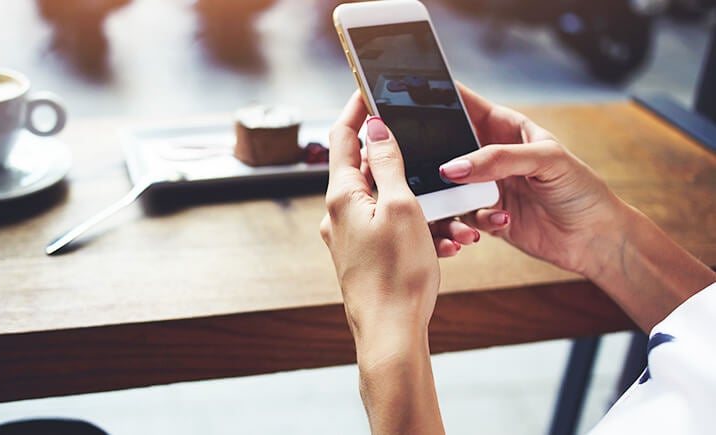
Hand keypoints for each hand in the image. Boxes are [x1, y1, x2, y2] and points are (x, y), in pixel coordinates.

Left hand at [320, 90, 446, 434]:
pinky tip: (442, 240)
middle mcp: (339, 215)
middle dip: (398, 157)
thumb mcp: (401, 207)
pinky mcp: (363, 256)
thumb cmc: (397, 274)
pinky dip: (415, 225)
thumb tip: (373, 127)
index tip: (370, 89)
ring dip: (415, 199)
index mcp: (342, 196)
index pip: (344, 137)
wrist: (391, 335)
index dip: (357, 110)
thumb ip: (387, 164)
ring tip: (449, 214)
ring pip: (383, 201)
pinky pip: (389, 228)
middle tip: (423, 146)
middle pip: (364, 167)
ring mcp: (349, 237)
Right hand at [437, 84, 625, 276]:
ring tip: (469, 206)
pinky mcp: (482, 216)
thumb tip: (451, 168)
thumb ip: (497, 159)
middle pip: (444, 146)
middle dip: (431, 154)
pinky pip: (458, 217)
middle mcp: (489, 155)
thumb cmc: (581, 189)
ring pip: (445, 186)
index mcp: (504, 127)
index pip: (463, 103)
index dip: (437, 97)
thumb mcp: (546, 160)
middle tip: (421, 163)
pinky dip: (468, 222)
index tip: (408, 99)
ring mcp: (484, 186)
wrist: (594, 239)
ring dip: (449, 198)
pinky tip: (501, 221)